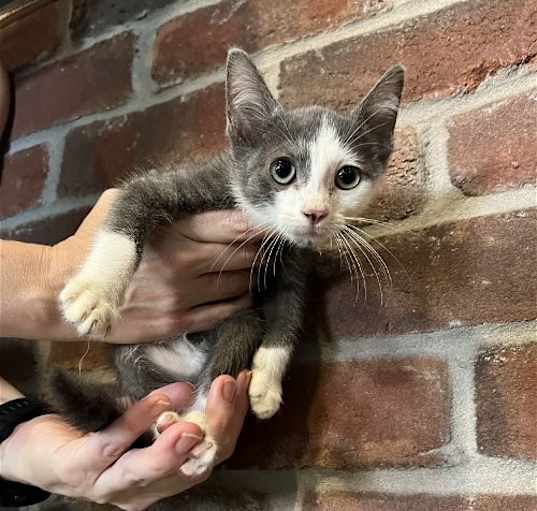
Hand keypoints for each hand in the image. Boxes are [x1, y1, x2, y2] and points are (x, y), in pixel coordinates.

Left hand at [0, 372, 249, 510]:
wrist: (38, 448)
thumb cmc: (100, 431)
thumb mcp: (145, 423)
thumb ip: (178, 411)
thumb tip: (224, 377)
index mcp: (166, 481)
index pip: (213, 455)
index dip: (233, 419)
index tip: (242, 382)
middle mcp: (144, 492)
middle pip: (192, 468)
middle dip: (215, 427)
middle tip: (227, 388)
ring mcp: (110, 486)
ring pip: (150, 471)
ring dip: (176, 443)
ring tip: (196, 415)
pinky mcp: (80, 468)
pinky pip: (113, 444)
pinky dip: (138, 420)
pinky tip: (159, 399)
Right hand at [48, 189, 258, 341]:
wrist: (67, 294)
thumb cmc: (92, 244)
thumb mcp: (118, 207)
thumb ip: (155, 198)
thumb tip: (191, 189)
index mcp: (172, 231)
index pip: (229, 226)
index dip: (257, 225)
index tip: (273, 223)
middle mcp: (183, 264)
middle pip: (240, 256)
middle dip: (259, 250)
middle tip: (269, 246)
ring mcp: (181, 296)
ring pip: (236, 285)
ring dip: (253, 276)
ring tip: (259, 268)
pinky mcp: (176, 322)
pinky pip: (222, 312)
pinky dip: (240, 302)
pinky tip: (246, 294)